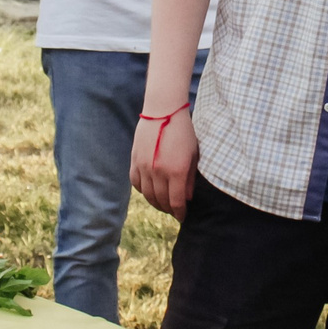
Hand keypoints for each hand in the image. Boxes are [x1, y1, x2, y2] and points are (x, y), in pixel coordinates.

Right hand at [128, 101, 198, 215]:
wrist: (163, 111)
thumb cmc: (183, 131)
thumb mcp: (192, 155)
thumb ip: (189, 178)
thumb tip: (187, 198)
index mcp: (176, 171)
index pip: (176, 202)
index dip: (180, 212)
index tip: (182, 216)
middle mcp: (158, 172)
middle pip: (161, 201)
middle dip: (169, 209)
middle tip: (173, 210)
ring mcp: (144, 166)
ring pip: (148, 195)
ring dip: (156, 203)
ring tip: (162, 203)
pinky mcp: (135, 160)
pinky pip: (136, 183)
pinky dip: (143, 191)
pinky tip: (150, 191)